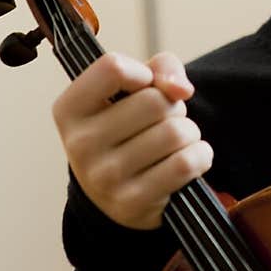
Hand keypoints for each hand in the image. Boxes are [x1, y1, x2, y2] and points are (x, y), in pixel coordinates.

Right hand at [52, 50, 212, 229]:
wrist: (116, 191)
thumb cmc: (128, 127)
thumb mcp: (134, 89)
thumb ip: (161, 68)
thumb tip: (181, 89)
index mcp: (70, 109)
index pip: (113, 68)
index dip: (143, 73)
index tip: (145, 87)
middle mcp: (80, 144)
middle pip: (155, 101)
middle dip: (172, 106)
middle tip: (162, 121)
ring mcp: (104, 177)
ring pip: (176, 132)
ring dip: (189, 133)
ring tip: (173, 142)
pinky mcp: (132, 202)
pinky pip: (186, 164)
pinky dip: (200, 156)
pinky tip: (187, 160)